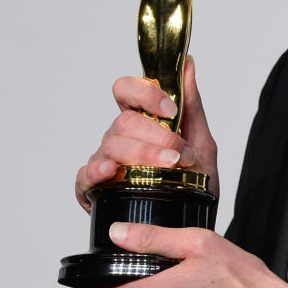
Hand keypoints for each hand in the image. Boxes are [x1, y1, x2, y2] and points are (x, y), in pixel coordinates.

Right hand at [75, 57, 217, 211]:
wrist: (193, 223)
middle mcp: (120, 139)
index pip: (127, 91)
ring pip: (111, 145)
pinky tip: (112, 171)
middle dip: (155, 134)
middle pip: (124, 121)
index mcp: (142, 122)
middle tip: (178, 153)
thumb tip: (189, 64)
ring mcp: (105, 162)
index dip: (145, 93)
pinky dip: (96, 171)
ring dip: (142, 153)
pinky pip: (85, 175)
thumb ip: (192, 106)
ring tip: (166, 166)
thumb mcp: (202, 144)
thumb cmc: (194, 183)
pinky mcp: (94, 189)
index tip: (170, 109)